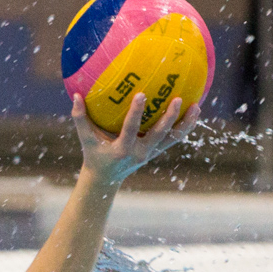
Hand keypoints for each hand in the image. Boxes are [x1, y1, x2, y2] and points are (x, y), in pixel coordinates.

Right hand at [73, 92, 200, 186]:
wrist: (107, 178)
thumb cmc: (94, 154)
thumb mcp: (86, 139)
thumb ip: (80, 118)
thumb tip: (76, 95)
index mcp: (123, 149)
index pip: (131, 129)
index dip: (137, 112)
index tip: (142, 94)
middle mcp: (141, 152)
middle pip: (160, 134)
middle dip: (169, 117)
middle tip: (178, 98)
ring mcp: (152, 153)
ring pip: (173, 138)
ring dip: (186, 123)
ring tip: (196, 106)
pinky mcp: (157, 151)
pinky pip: (175, 138)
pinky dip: (185, 126)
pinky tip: (194, 111)